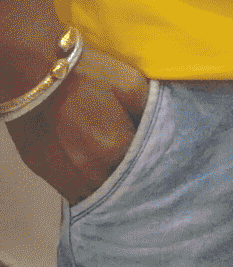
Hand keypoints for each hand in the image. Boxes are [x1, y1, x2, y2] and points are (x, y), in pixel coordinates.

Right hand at [5, 45, 150, 203]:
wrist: (34, 71)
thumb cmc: (87, 74)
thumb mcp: (131, 84)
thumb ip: (151, 111)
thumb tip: (165, 131)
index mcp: (117, 148)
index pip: (146, 170)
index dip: (153, 165)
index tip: (159, 161)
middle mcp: (92, 171)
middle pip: (121, 188)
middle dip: (132, 181)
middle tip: (140, 171)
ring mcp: (65, 177)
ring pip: (96, 196)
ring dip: (108, 189)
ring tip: (115, 175)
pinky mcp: (44, 174)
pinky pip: (73, 194)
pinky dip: (85, 188)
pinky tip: (91, 176)